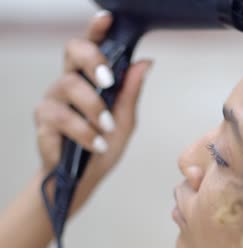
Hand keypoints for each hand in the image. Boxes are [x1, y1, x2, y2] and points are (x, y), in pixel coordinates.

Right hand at [34, 11, 152, 213]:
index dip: (96, 29)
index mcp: (90, 79)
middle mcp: (70, 83)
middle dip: (93, 60)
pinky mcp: (43, 120)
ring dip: (93, 108)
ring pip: (69, 85)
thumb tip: (145, 62)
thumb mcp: (125, 122)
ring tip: (106, 129)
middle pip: (73, 51)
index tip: (107, 18)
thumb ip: (130, 93)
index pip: (91, 46)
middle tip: (108, 80)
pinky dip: (83, 132)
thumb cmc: (104, 147)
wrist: (85, 178)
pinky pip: (61, 116)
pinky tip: (96, 145)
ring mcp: (54, 99)